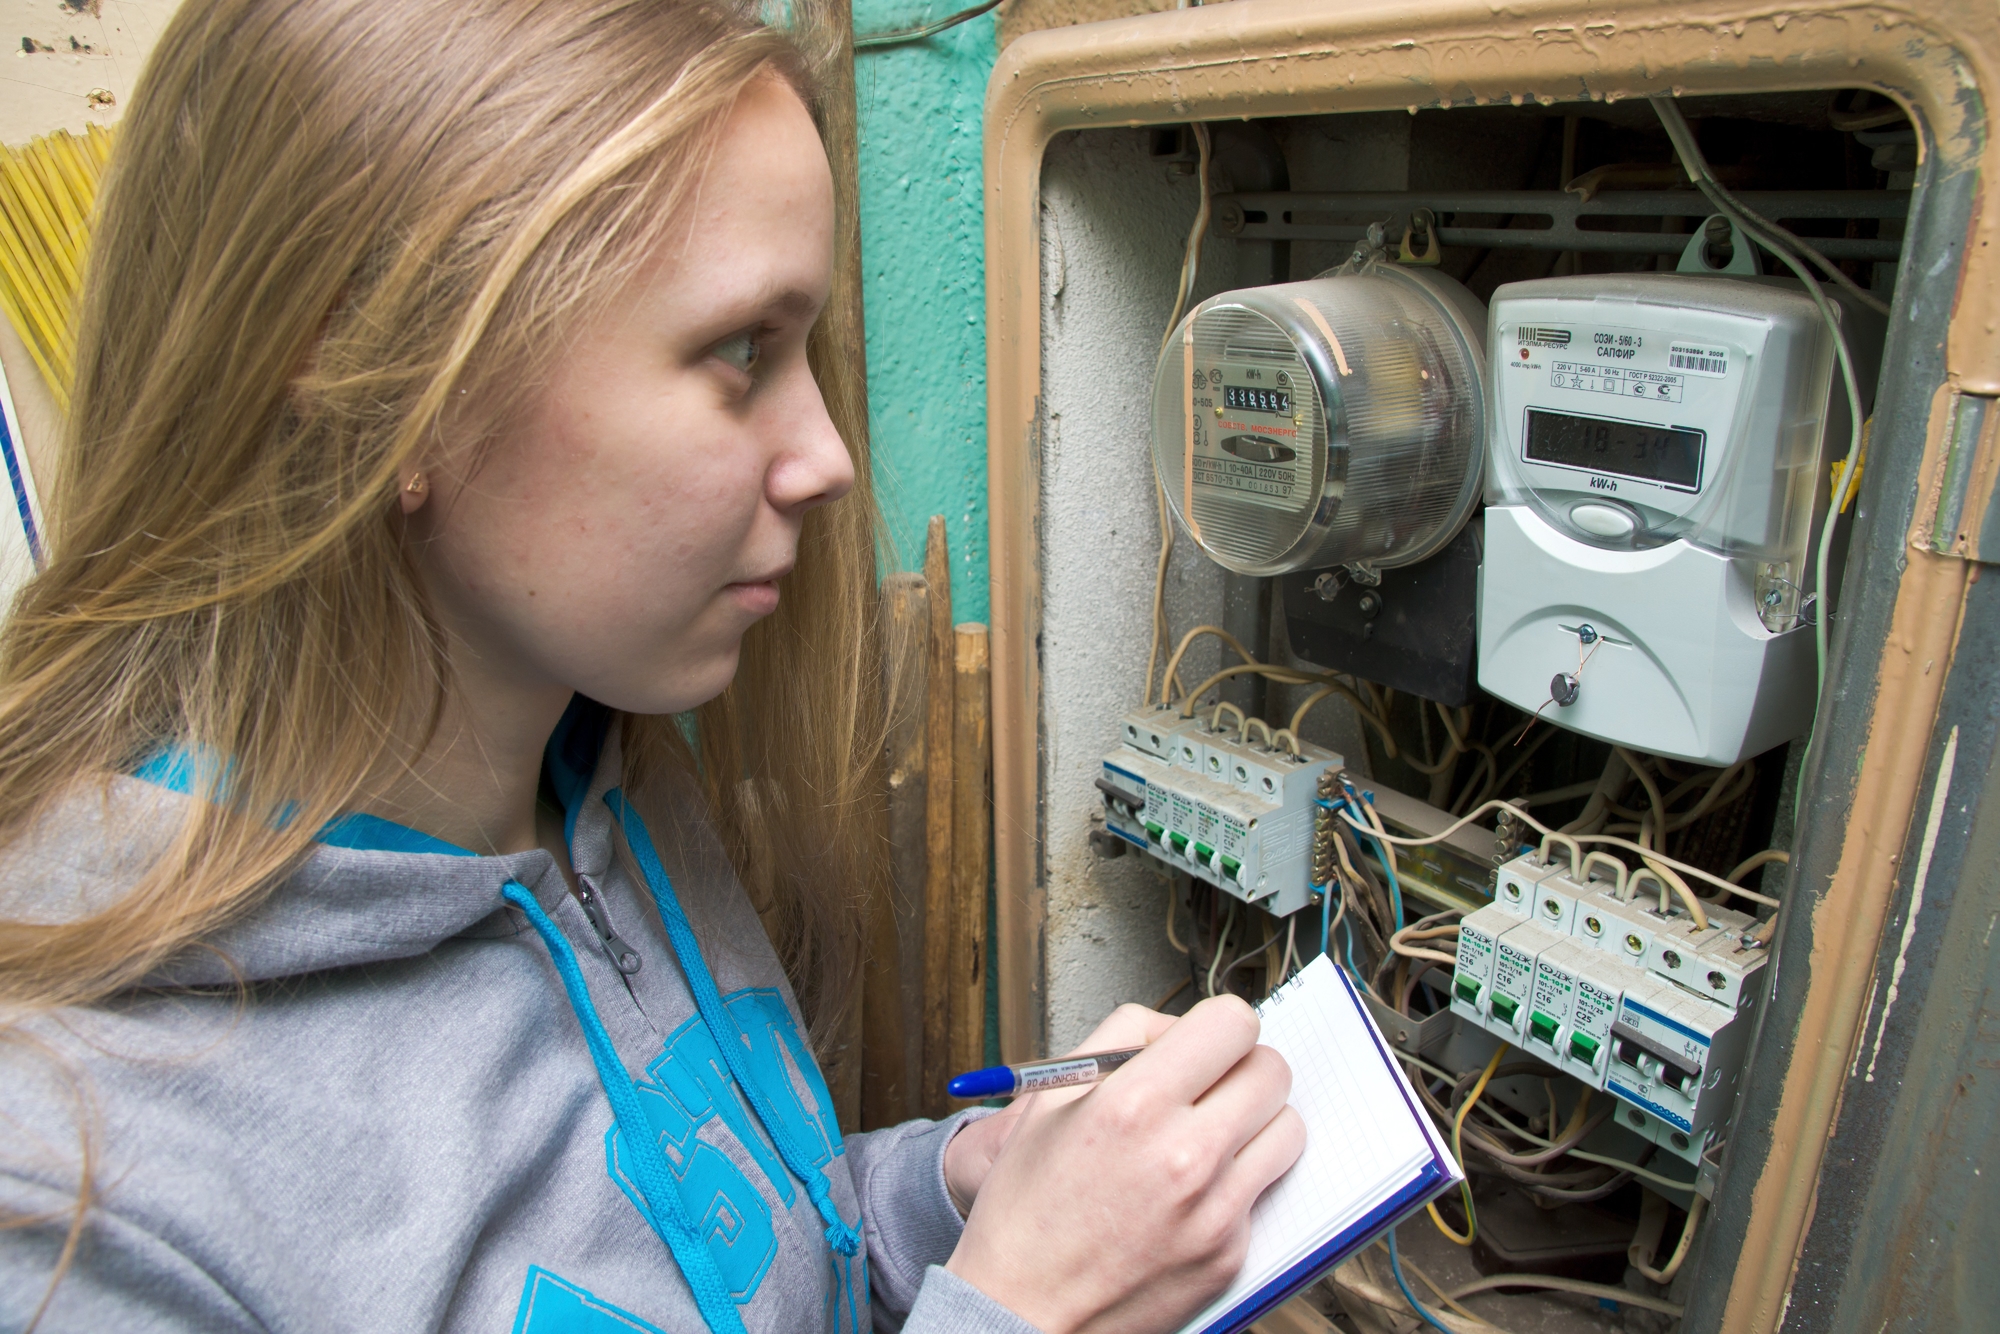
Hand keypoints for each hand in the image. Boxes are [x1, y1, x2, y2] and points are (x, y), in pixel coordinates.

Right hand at [944, 995, 1304, 1333]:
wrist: (1021, 1312)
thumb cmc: (1026, 1212)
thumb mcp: (1049, 1099)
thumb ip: (1120, 1041)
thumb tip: (1179, 1028)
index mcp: (1134, 1105)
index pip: (1233, 1024)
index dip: (1220, 1026)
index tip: (1208, 1042)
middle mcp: (1184, 1155)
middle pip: (1272, 1070)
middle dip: (1242, 1069)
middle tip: (1211, 1086)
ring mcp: (1214, 1210)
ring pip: (1287, 1127)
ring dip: (1256, 1122)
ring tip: (1211, 1136)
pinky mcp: (1230, 1254)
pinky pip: (1265, 1189)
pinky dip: (1239, 1181)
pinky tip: (1193, 1192)